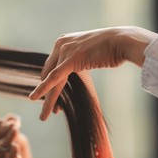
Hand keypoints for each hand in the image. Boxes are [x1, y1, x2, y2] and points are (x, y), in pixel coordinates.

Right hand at [0, 114, 42, 157]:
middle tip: (15, 127)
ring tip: (17, 141)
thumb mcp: (16, 138)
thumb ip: (13, 127)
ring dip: (8, 142)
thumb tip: (12, 117)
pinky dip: (10, 154)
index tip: (5, 121)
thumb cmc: (15, 156)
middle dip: (2, 131)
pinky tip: (15, 148)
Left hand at [29, 26, 157, 119]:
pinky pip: (55, 78)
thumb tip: (80, 65)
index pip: (52, 66)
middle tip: (48, 111)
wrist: (122, 41)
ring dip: (47, 99)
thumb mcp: (90, 52)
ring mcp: (65, 50)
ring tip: (44, 116)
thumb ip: (79, 58)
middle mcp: (61, 44)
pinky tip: (35, 98)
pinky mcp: (71, 59)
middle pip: (48, 73)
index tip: (53, 100)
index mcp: (64, 41)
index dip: (49, 84)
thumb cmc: (112, 48)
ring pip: (51, 79)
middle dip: (47, 93)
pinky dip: (44, 89)